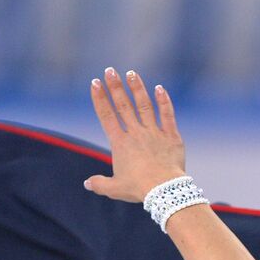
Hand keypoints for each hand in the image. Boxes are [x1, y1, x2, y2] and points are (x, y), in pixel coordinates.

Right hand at [84, 67, 185, 202]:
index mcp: (120, 143)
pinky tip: (159, 88)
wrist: (164, 190)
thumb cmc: (139, 189)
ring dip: (137, 88)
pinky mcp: (171, 136)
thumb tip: (87, 183)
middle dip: (115, 86)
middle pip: (123, 105)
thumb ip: (100, 184)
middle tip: (110, 70)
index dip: (100, 98)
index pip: (106, 116)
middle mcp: (136, 133)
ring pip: (144, 105)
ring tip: (131, 73)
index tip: (95, 83)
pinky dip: (164, 101)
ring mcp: (154, 133)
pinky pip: (167, 115)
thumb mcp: (115, 188)